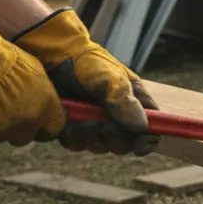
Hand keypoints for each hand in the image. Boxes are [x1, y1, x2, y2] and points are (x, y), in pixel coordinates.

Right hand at [0, 11, 65, 144]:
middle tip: (7, 111)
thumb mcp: (36, 71)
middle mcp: (25, 124)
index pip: (54, 128)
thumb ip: (42, 92)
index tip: (39, 120)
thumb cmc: (7, 60)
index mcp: (45, 108)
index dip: (45, 125)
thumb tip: (43, 99)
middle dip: (17, 128)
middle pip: (24, 137)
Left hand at [14, 9, 158, 155]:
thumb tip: (142, 127)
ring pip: (99, 146)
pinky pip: (77, 144)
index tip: (139, 147)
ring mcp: (94, 122)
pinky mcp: (72, 127)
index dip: (147, 141)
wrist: (52, 57)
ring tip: (82, 120)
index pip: (150, 128)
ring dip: (91, 137)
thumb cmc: (88, 63)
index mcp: (134, 102)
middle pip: (124, 144)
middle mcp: (116, 115)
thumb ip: (125, 102)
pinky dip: (73, 136)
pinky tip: (69, 120)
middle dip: (115, 140)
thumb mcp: (111, 79)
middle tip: (105, 127)